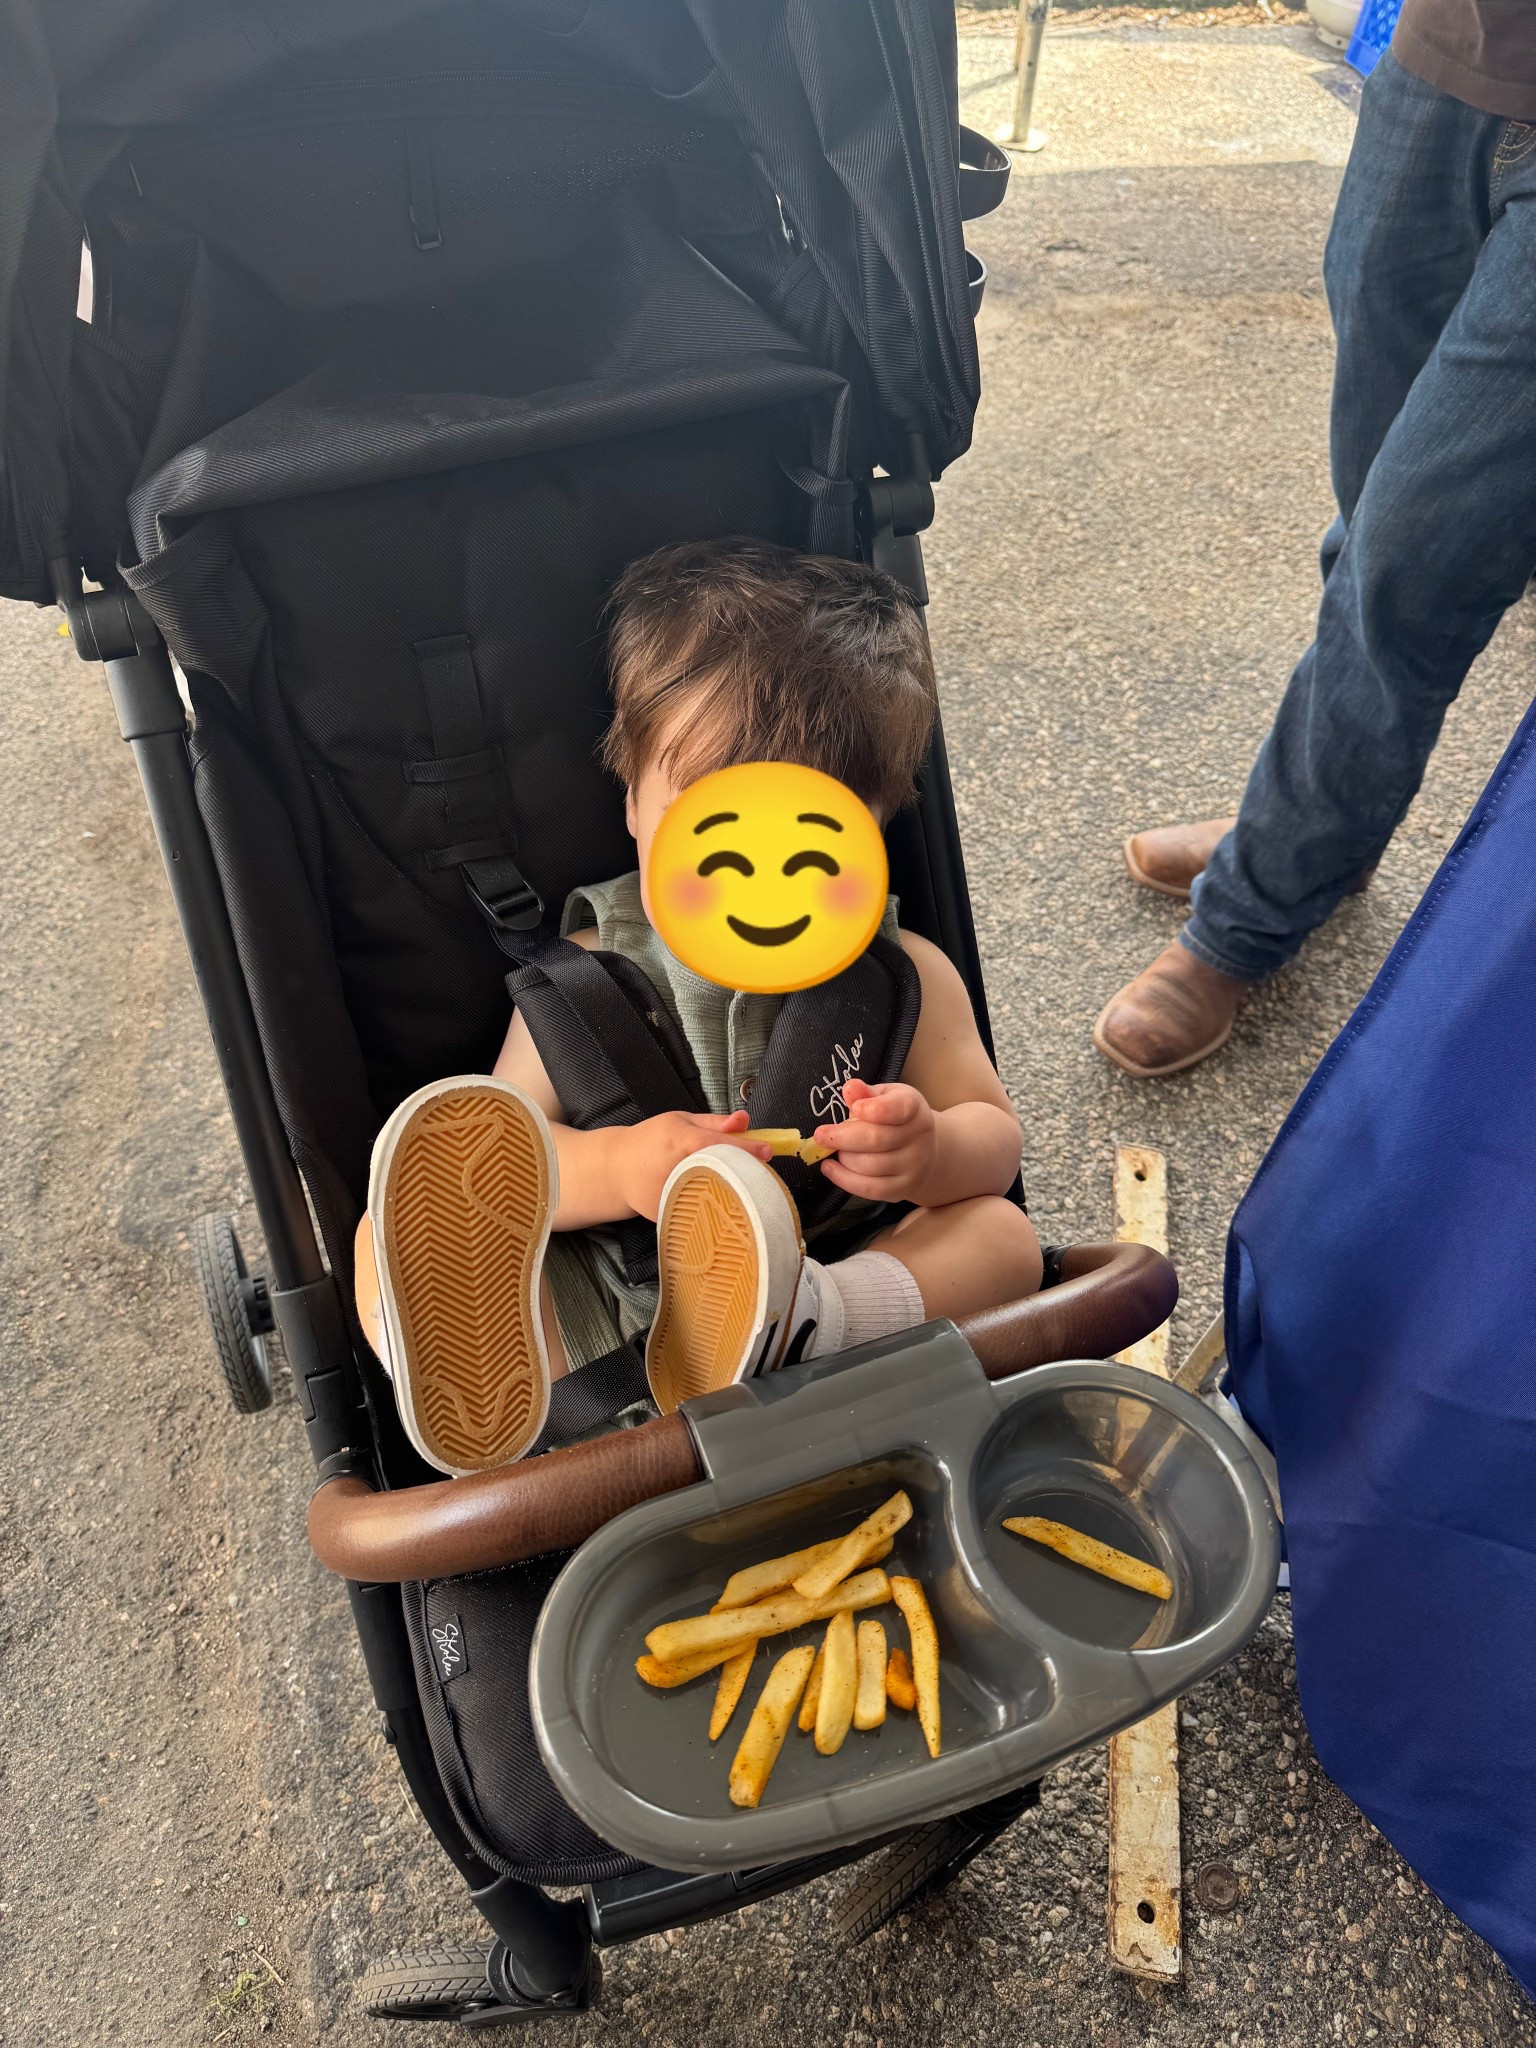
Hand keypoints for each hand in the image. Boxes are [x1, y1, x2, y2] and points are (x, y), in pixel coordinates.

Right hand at [614, 1109, 770, 1221]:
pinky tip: (717, 1203)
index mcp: (678, 1140)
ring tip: (740, 1188)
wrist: (616, 1169)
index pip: (717, 1144)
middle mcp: (674, 1167)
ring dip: (730, 1192)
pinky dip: (711, 1208)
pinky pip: (696, 1212)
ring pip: (710, 1196)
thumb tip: (745, 1120)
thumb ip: (714, 1122)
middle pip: (719, 1171)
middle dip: (743, 1172)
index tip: (767, 1151)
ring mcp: (668, 1193)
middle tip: (759, 1173)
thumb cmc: (651, 1140)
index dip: (745, 1148)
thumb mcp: (680, 1120)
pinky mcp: (666, 1214)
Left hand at [813, 1079, 937, 1204]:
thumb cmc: (895, 1118)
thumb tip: (850, 1089)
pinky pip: (870, 1189)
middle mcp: (919, 1137)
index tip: (854, 1108)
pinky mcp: (904, 1188)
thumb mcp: (884, 1097)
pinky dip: (844, 1179)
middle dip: (842, 1137)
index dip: (874, 1109)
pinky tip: (830, 1168)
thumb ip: (866, 1094)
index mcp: (914, 1108)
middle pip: (876, 1139)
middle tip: (820, 1135)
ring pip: (869, 1166)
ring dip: (844, 1157)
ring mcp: (914, 1166)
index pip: (899, 1108)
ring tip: (835, 1150)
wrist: (922, 1150)